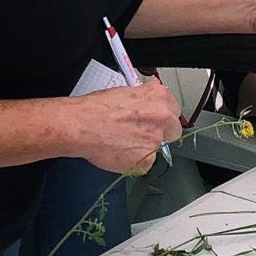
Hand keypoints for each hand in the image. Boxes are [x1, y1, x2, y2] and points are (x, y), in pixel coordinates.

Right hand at [64, 78, 180, 171]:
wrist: (81, 125)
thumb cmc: (96, 109)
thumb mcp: (126, 91)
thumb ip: (145, 98)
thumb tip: (150, 99)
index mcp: (159, 97)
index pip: (174, 109)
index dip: (164, 116)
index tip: (157, 121)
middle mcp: (162, 118)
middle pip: (173, 130)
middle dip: (161, 133)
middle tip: (141, 134)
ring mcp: (156, 140)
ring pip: (157, 149)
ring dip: (144, 148)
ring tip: (122, 142)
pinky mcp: (146, 160)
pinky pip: (145, 164)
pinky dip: (134, 162)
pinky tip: (120, 152)